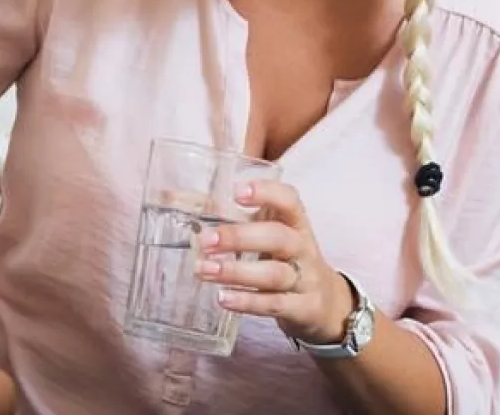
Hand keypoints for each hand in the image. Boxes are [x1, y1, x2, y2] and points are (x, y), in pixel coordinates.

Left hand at [195, 179, 355, 344]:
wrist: (328, 304)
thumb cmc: (285, 260)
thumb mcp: (267, 235)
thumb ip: (231, 218)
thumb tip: (171, 197)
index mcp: (295, 223)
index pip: (290, 201)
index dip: (267, 193)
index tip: (236, 192)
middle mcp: (303, 248)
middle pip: (278, 237)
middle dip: (240, 237)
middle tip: (204, 240)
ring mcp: (305, 280)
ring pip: (274, 274)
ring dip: (236, 272)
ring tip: (203, 270)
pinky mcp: (302, 308)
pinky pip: (275, 304)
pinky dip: (248, 302)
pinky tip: (223, 298)